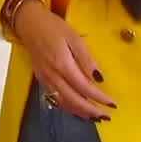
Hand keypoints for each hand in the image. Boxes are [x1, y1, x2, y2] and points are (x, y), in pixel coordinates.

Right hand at [14, 2, 116, 120]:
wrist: (29, 24)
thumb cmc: (53, 27)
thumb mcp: (74, 37)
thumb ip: (86, 59)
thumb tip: (99, 78)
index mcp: (62, 64)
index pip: (84, 87)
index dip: (98, 98)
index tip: (112, 104)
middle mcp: (53, 76)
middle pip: (73, 100)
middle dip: (91, 111)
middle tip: (106, 116)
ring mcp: (45, 80)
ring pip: (64, 102)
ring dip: (80, 112)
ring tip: (95, 117)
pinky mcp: (41, 80)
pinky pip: (56, 99)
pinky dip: (69, 107)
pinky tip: (77, 109)